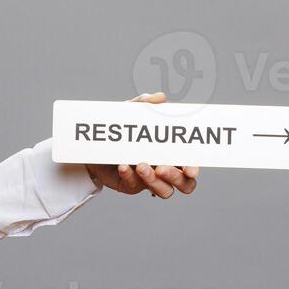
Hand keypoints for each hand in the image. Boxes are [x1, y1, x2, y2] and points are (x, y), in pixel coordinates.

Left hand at [83, 91, 200, 198]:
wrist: (95, 142)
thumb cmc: (122, 127)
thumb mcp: (132, 112)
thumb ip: (145, 103)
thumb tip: (159, 98)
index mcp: (172, 152)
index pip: (190, 166)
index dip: (193, 169)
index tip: (190, 170)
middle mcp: (165, 169)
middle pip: (185, 184)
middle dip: (176, 178)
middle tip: (161, 168)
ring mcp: (149, 179)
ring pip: (164, 191)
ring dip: (154, 180)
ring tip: (140, 165)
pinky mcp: (131, 185)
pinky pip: (134, 186)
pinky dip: (130, 176)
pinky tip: (123, 166)